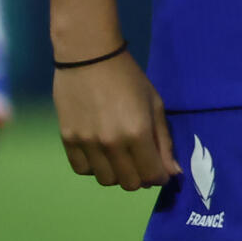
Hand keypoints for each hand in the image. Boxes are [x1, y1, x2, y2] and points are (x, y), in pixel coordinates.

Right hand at [54, 51, 176, 190]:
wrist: (89, 57)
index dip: (160, 176)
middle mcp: (111, 144)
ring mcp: (87, 143)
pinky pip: (82, 170)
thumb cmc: (129, 77)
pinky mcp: (68, 139)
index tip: (160, 169)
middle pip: (129, 183)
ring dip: (118, 174)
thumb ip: (163, 141)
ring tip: (121, 156)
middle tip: (142, 162)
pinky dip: (94, 167)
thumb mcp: (154, 105)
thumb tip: (173, 172)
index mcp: (137, 133)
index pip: (151, 175)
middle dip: (141, 177)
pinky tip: (101, 153)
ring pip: (105, 180)